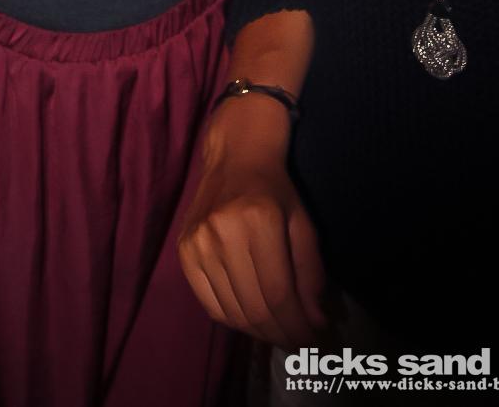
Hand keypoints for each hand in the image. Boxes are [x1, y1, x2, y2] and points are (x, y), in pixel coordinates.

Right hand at [178, 106, 326, 349]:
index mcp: (259, 221)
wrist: (235, 156)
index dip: (297, 327)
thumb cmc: (276, 190)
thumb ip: (311, 274)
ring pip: (231, 311)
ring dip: (259, 333)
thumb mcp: (303, 224)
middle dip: (281, 335)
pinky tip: (251, 320)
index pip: (279, 295)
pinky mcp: (183, 251)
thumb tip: (315, 321)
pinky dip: (233, 320)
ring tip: (278, 333)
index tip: (312, 341)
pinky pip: (209, 304)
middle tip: (297, 342)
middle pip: (254, 308)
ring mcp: (198, 243)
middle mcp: (223, 232)